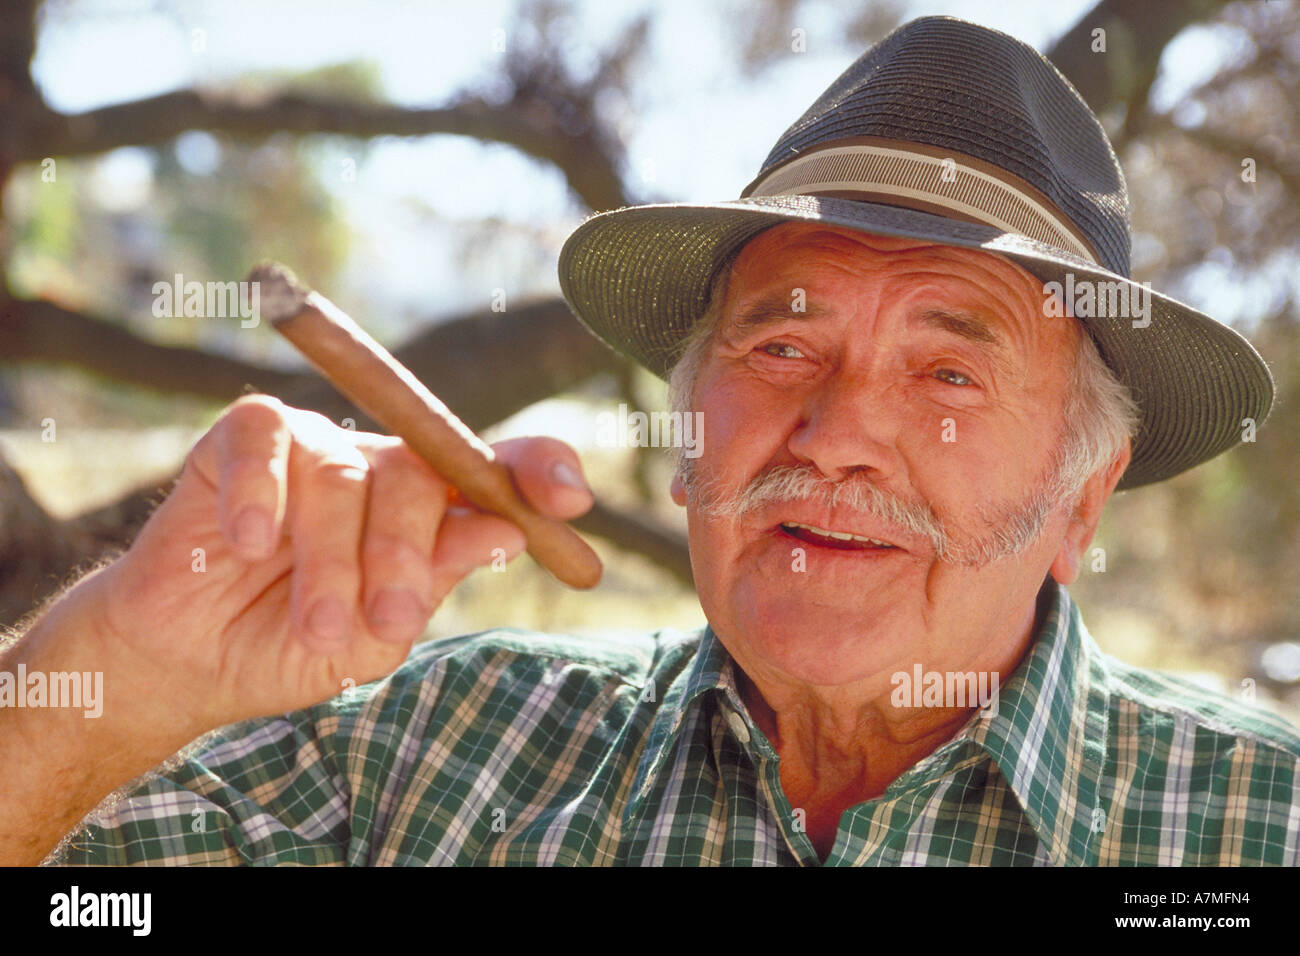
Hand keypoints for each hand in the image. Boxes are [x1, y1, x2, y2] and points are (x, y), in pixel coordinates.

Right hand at [89, 394, 594, 730]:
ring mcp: (315, 445)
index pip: (496, 470)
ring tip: (317, 626)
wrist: (188, 664)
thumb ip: (432, 582)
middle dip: (406, 553)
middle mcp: (381, 466)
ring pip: (343, 475)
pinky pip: (265, 441)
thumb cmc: (291, 644)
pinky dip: (262, 493)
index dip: (539, 471)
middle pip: (419, 475)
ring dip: (331, 560)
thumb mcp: (374, 635)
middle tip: (387, 621)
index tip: (571, 498)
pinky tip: (251, 544)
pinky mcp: (243, 437)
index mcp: (429, 508)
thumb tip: (507, 532)